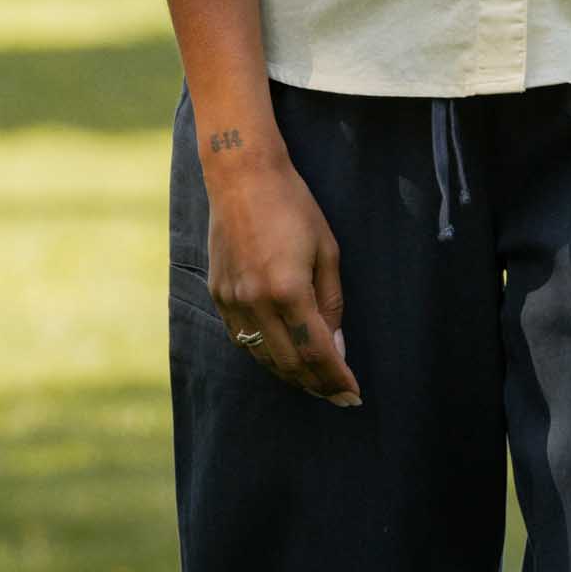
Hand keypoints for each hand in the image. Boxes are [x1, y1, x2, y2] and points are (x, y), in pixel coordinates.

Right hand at [203, 151, 363, 407]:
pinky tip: (281, 356)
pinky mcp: (217, 294)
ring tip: (314, 381)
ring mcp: (232, 300)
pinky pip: (241, 339)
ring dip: (290, 375)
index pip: (317, 352)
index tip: (352, 394)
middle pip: (289, 363)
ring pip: (262, 357)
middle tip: (337, 394)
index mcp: (288, 289)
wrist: (242, 177)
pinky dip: (264, 354)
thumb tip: (336, 347)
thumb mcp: (327, 250)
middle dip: (317, 384)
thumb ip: (331, 302)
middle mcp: (256, 301)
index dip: (336, 378)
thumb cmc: (294, 206)